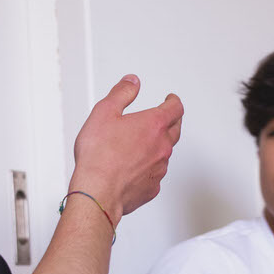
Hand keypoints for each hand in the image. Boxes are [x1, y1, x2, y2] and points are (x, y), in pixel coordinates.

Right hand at [71, 75, 184, 217]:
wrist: (98, 192)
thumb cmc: (98, 156)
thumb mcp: (104, 112)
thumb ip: (122, 93)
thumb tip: (132, 81)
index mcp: (153, 125)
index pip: (175, 108)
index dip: (173, 101)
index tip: (171, 100)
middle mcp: (162, 146)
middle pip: (176, 129)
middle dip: (171, 121)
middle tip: (165, 118)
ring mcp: (160, 169)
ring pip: (165, 153)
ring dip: (158, 146)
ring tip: (142, 145)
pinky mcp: (153, 187)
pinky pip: (155, 174)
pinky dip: (149, 168)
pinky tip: (134, 168)